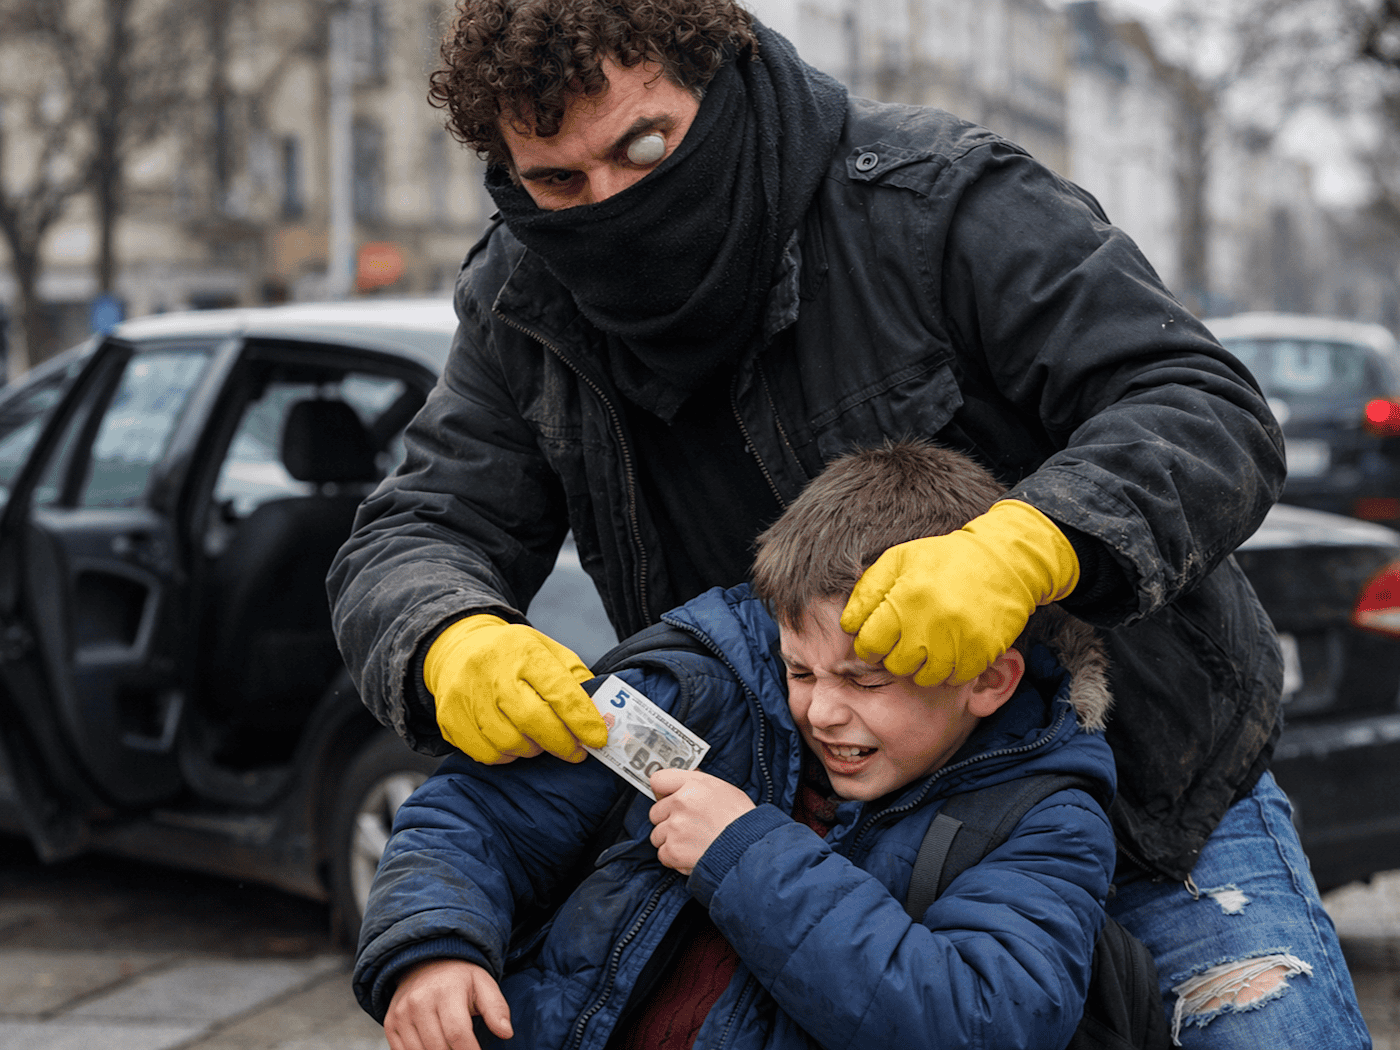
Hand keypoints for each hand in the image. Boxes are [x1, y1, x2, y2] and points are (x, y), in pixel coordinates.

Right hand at [384, 959, 512, 1049]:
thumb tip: (506, 1032)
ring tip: (452, 1047)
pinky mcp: (391, 1023)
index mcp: (446, 990)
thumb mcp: (483, 984)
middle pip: (438, 1047)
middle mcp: (420, 1001)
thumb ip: (496, 1008)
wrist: (426, 963)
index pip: (458, 1033)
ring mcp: (402, 1013)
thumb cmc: (459, 978)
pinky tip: (433, 1046)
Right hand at [425, 614, 605, 763]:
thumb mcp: (548, 651)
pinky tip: (512, 740)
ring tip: (538, 738)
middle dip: (562, 743)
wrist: (458, 648)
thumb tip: (600, 716)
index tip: (598, 739)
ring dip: (533, 749)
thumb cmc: (513, 655)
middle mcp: (492, 671)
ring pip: (510, 743)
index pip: (559, 690)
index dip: (582, 719)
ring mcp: (466, 695)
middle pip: (533, 721)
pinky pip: (487, 754)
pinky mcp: (450, 718)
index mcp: (523, 650)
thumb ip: (575, 679)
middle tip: (576, 751)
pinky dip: (507, 755)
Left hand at [649, 769, 754, 875]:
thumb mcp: (724, 789)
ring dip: (671, 841)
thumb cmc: (742, 820)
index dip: (661, 792)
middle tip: (688, 827)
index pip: (658, 780)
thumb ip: (698, 784)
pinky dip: (675, 858)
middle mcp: (680, 802)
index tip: (665, 799)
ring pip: (657, 835)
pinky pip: (663, 854)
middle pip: (655, 812)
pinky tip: (692, 855)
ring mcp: (675, 827)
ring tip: (693, 843)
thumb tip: (682, 782)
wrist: (750, 849)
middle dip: (667, 821)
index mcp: (693, 784)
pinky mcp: (673, 850)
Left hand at [840, 500, 1078, 685]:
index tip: (877, 640)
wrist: (1003, 561)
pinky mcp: (982, 652)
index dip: (868, 646)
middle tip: (906, 640)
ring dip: (922, 666)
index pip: (869, 645)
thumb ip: (867, 592)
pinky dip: (949, 669)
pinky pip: (954, 679)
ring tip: (928, 645)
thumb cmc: (943, 560)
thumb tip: (848, 626)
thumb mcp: (898, 560)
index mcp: (905, 598)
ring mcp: (958, 640)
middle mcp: (930, 623)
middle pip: (895, 666)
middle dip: (895, 657)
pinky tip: (950, 649)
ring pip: (924, 678)